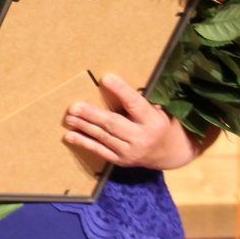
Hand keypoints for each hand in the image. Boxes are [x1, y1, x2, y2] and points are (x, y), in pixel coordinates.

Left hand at [63, 73, 201, 170]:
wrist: (170, 152)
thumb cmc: (158, 123)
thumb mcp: (157, 110)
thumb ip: (138, 102)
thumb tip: (111, 84)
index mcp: (153, 120)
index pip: (135, 104)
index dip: (121, 90)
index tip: (106, 77)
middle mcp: (141, 137)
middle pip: (113, 124)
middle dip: (92, 115)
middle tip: (74, 106)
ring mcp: (130, 151)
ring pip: (103, 137)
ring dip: (83, 126)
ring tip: (69, 117)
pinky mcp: (120, 161)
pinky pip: (99, 151)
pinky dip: (84, 142)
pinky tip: (69, 135)